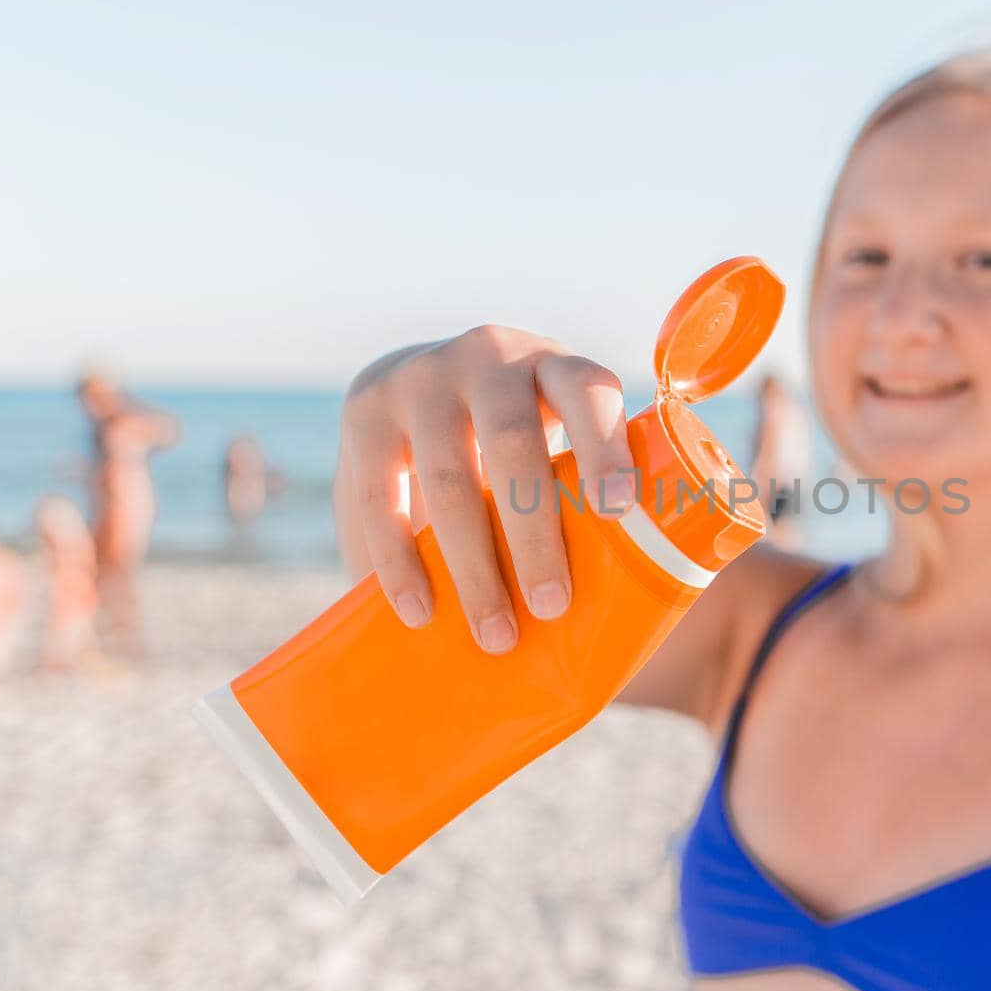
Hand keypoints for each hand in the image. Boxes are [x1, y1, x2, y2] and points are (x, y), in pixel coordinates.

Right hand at [337, 327, 636, 652]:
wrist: (415, 389)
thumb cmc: (511, 443)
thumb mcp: (552, 436)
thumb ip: (582, 487)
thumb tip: (623, 607)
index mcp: (556, 366)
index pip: (589, 393)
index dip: (607, 449)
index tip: (618, 512)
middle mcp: (490, 357)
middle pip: (515, 445)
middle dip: (535, 535)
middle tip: (552, 607)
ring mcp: (423, 378)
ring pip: (448, 479)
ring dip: (474, 566)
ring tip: (495, 634)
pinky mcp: (366, 410)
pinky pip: (378, 494)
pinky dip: (400, 562)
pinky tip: (420, 612)